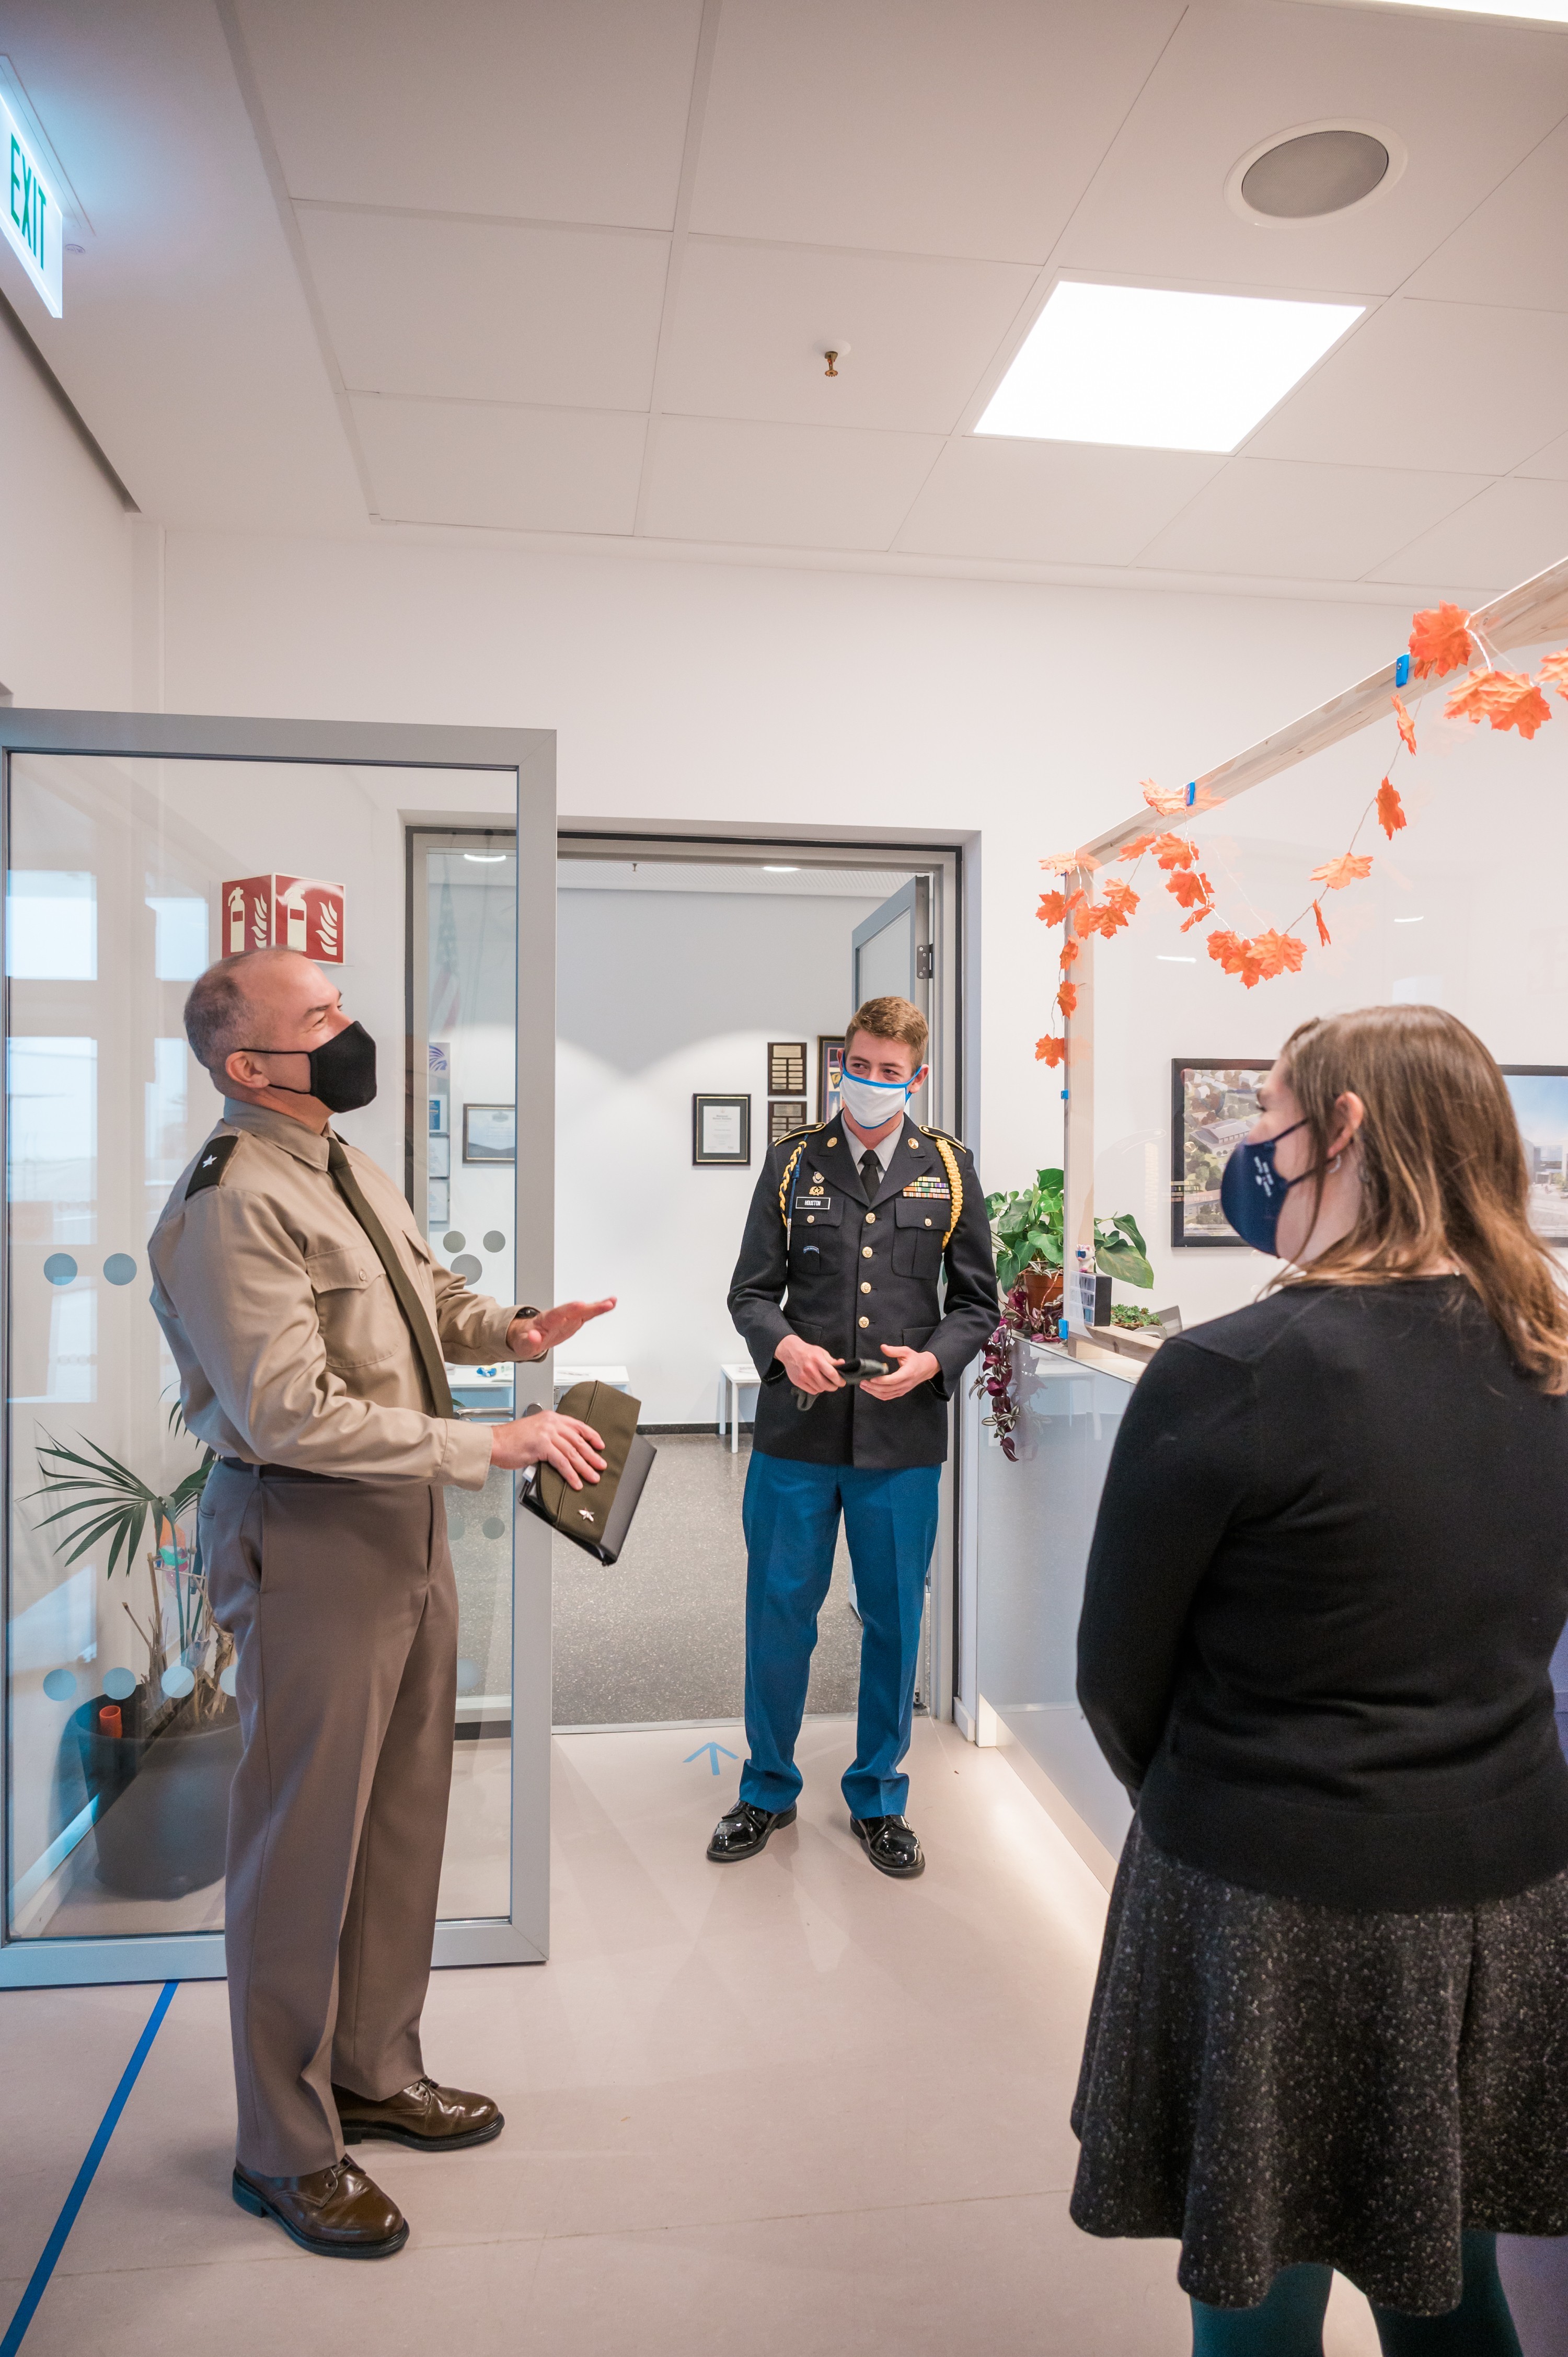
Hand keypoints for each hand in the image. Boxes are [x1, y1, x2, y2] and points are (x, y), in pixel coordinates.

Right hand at [489, 1411, 605, 1487]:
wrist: (494, 1442)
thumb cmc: (510, 1439)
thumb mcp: (535, 1431)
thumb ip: (550, 1436)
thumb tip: (565, 1450)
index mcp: (551, 1418)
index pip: (578, 1425)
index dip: (592, 1436)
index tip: (600, 1445)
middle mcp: (551, 1423)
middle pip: (578, 1441)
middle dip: (592, 1456)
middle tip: (601, 1465)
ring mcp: (547, 1434)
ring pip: (572, 1453)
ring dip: (584, 1468)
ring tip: (592, 1477)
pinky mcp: (542, 1446)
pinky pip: (561, 1462)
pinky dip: (570, 1474)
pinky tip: (575, 1482)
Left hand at [507, 1297, 616, 1359]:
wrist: (528, 1335)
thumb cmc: (525, 1338)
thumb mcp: (523, 1344)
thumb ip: (529, 1341)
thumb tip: (533, 1337)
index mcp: (546, 1320)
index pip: (558, 1313)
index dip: (569, 1309)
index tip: (580, 1305)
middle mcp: (559, 1316)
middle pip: (576, 1310)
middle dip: (590, 1307)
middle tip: (605, 1303)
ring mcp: (568, 1318)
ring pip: (584, 1310)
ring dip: (598, 1306)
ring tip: (612, 1302)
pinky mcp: (574, 1321)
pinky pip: (588, 1314)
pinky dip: (598, 1310)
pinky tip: (610, 1304)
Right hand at [775, 1334, 844, 1393]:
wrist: (790, 1351)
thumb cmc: (808, 1351)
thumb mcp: (821, 1352)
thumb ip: (831, 1360)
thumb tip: (842, 1364)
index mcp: (818, 1360)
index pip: (832, 1374)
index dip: (839, 1380)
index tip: (842, 1382)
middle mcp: (810, 1369)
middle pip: (826, 1385)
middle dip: (833, 1387)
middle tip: (835, 1385)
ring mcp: (803, 1376)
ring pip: (820, 1389)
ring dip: (824, 1387)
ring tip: (824, 1382)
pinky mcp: (798, 1382)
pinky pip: (812, 1391)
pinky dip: (816, 1389)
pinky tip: (816, 1384)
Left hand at [860, 1345, 939, 1400]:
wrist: (926, 1368)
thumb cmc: (915, 1359)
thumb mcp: (906, 1351)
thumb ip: (894, 1350)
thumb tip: (883, 1347)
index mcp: (908, 1373)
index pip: (894, 1380)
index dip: (882, 1380)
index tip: (871, 1378)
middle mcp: (906, 1383)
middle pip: (888, 1389)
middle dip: (873, 1387)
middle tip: (862, 1382)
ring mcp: (903, 1389)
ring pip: (887, 1395)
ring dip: (874, 1392)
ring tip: (864, 1386)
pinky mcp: (901, 1392)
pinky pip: (889, 1396)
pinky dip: (879, 1395)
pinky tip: (872, 1391)